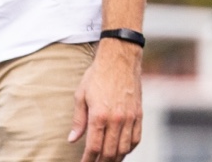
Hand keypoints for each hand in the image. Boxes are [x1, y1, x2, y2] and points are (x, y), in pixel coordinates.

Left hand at [69, 40, 142, 161]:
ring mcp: (130, 119)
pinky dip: (128, 149)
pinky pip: (136, 140)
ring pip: (124, 149)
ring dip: (115, 159)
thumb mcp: (81, 94)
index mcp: (99, 114)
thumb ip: (78, 120)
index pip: (94, 146)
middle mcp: (116, 119)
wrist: (119, 59)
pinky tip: (121, 151)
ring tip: (107, 161)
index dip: (88, 159)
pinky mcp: (139, 116)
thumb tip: (72, 139)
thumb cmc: (97, 75)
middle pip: (110, 152)